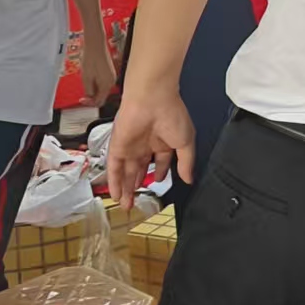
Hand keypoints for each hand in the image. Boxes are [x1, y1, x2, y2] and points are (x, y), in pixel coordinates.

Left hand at [79, 36, 117, 106]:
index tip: (82, 100)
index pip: (100, 101)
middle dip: (91, 96)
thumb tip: (89, 97)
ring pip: (102, 89)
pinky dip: (96, 83)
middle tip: (82, 93)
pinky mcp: (109, 72)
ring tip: (85, 81)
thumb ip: (88, 90)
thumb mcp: (86, 78)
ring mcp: (111, 76)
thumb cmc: (91, 58)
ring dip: (93, 89)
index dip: (90, 103)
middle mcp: (112, 81)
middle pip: (101, 96)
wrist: (95, 44)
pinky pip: (103, 82)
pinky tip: (89, 77)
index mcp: (107, 85)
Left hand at [105, 79, 195, 201]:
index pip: (159, 161)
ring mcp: (130, 146)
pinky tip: (115, 194)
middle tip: (136, 201)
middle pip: (139, 169)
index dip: (158, 173)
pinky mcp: (117, 146)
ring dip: (125, 189)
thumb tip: (189, 179)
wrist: (152, 99)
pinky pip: (114, 168)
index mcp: (163, 141)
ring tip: (125, 205)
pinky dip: (114, 182)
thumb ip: (186, 163)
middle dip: (137, 186)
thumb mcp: (186, 143)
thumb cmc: (171, 114)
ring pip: (126, 172)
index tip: (156, 182)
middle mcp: (145, 144)